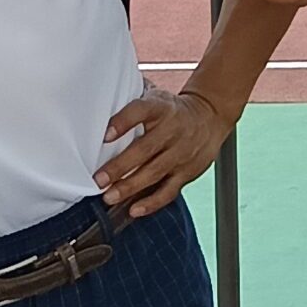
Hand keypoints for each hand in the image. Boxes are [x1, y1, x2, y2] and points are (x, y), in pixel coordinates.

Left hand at [95, 87, 236, 218]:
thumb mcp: (156, 98)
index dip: (123, 122)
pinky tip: (135, 209)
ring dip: (130, 186)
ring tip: (110, 196)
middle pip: (145, 149)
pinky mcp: (187, 172)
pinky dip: (152, 202)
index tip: (105, 135)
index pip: (141, 111)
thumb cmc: (173, 110)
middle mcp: (173, 130)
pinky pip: (169, 190)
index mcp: (161, 107)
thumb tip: (95, 109)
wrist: (210, 116)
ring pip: (155, 172)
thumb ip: (130, 104)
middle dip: (120, 166)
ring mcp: (181, 153)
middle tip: (99, 179)